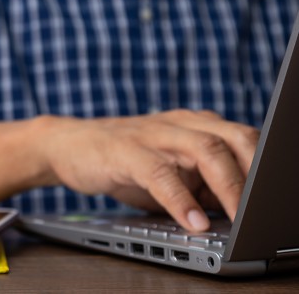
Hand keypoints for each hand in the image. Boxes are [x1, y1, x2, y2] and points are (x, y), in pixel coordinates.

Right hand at [37, 109, 258, 230]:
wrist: (67, 144)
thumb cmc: (123, 160)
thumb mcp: (173, 172)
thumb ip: (205, 184)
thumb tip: (243, 216)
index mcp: (198, 126)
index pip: (249, 140)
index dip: (271, 167)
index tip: (281, 200)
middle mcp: (181, 123)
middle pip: (237, 138)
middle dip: (258, 175)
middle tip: (266, 212)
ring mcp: (153, 134)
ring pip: (205, 149)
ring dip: (229, 186)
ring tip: (241, 219)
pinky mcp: (125, 150)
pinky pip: (160, 173)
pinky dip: (180, 199)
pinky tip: (192, 222)